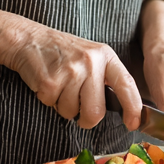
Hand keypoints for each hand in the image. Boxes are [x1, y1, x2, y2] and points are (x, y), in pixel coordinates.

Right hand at [3, 20, 141, 130]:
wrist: (30, 40)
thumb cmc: (63, 53)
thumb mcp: (91, 57)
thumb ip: (105, 78)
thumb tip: (121, 108)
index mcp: (105, 56)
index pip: (127, 85)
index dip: (133, 108)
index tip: (133, 123)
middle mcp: (91, 62)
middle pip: (96, 111)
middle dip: (87, 119)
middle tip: (78, 108)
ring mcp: (71, 71)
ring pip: (72, 112)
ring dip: (64, 106)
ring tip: (60, 85)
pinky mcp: (50, 81)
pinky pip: (54, 106)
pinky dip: (49, 101)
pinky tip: (48, 83)